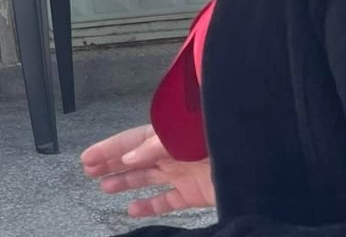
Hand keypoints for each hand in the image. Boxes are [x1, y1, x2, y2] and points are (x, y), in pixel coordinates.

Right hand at [80, 124, 214, 217]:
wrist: (259, 161)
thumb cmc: (220, 138)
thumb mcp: (183, 136)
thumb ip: (155, 146)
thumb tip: (127, 158)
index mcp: (166, 135)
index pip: (129, 141)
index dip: (107, 149)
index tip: (86, 158)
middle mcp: (171, 153)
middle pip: (134, 159)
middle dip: (111, 164)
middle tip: (87, 172)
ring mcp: (182, 173)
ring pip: (146, 179)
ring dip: (125, 183)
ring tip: (104, 188)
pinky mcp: (194, 193)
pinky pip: (166, 200)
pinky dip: (149, 205)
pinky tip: (132, 210)